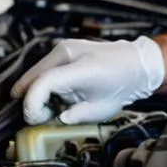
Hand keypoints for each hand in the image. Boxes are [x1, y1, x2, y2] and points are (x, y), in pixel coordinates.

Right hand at [10, 37, 165, 124]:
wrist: (136, 62)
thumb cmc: (121, 85)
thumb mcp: (101, 109)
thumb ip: (75, 116)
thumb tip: (55, 119)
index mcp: (82, 68)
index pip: (44, 82)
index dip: (32, 103)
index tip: (33, 118)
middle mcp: (69, 52)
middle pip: (33, 77)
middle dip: (30, 100)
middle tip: (41, 117)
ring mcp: (64, 47)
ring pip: (35, 72)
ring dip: (35, 92)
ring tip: (51, 106)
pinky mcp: (63, 48)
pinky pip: (43, 68)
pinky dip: (42, 83)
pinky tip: (55, 95)